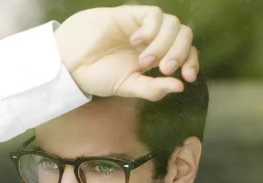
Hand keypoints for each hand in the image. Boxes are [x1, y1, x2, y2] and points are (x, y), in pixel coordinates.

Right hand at [54, 5, 199, 101]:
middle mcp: (153, 40)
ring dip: (164, 44)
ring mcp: (143, 27)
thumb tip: (180, 87)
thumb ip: (152, 88)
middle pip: (185, 36)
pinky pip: (154, 15)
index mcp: (156, 58)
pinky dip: (151, 30)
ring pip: (173, 25)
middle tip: (164, 69)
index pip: (186, 54)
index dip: (192, 62)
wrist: (70, 62)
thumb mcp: (128, 87)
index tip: (188, 78)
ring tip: (144, 61)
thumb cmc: (97, 76)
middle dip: (180, 53)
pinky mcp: (131, 14)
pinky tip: (135, 42)